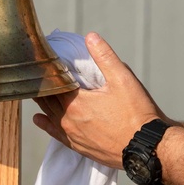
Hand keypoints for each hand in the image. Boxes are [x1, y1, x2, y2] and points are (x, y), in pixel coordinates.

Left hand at [32, 32, 165, 168]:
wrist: (147, 147)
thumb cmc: (137, 113)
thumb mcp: (123, 79)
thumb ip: (105, 57)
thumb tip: (90, 37)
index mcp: (76, 102)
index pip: (53, 82)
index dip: (47, 71)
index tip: (42, 61)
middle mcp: (69, 120)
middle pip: (48, 99)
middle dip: (43, 85)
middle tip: (36, 73)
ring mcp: (73, 135)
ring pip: (49, 115)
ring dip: (43, 103)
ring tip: (36, 91)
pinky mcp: (80, 147)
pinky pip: (56, 134)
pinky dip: (46, 124)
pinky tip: (39, 119)